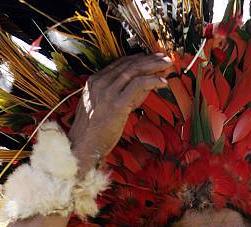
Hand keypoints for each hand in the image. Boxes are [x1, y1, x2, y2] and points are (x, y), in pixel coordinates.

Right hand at [68, 53, 172, 174]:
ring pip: (134, 71)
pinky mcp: (117, 104)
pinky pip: (138, 85)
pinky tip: (163, 82)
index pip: (120, 63)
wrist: (83, 147)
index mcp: (95, 82)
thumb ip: (122, 96)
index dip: (138, 58)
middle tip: (164, 57)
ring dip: (153, 66)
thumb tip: (143, 87)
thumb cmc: (94, 133)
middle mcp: (100, 83)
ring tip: (167, 64)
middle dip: (149, 59)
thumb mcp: (105, 108)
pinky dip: (152, 81)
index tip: (152, 57)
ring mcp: (107, 92)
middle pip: (128, 64)